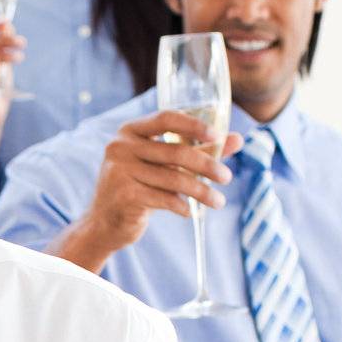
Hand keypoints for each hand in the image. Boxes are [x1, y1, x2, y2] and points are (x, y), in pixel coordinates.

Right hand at [81, 110, 243, 257]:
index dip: (194, 125)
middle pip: (175, 152)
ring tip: (218, 201)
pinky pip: (164, 198)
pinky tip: (190, 211)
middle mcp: (120, 147)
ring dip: (201, 191)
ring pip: (173, 178)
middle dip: (207, 165)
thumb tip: (237, 139)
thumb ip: (197, 149)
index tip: (218, 136)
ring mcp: (119, 171)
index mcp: (129, 131)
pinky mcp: (123, 195)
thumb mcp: (163, 165)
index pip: (166, 119)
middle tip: (227, 177)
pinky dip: (182, 206)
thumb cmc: (137, 188)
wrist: (103, 223)